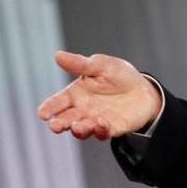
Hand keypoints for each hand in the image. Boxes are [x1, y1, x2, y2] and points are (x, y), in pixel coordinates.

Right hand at [37, 51, 162, 140]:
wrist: (143, 88)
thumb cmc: (118, 75)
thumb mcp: (101, 65)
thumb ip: (80, 64)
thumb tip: (58, 55)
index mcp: (75, 94)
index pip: (57, 103)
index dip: (48, 109)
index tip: (43, 114)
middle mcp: (82, 110)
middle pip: (65, 120)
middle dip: (59, 124)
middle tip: (55, 125)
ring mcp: (96, 121)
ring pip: (82, 130)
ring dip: (79, 130)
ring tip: (77, 126)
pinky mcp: (112, 128)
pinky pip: (104, 132)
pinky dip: (101, 130)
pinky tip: (100, 122)